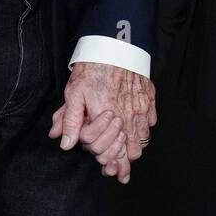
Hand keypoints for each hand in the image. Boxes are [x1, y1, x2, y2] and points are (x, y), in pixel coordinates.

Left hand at [48, 62, 156, 183]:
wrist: (114, 44)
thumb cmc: (93, 68)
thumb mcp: (74, 94)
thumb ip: (69, 121)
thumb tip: (64, 143)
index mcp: (109, 120)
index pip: (114, 154)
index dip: (111, 166)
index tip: (108, 170)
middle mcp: (129, 117)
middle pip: (133, 153)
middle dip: (125, 162)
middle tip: (118, 167)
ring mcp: (142, 108)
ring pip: (144, 140)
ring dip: (135, 147)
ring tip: (127, 151)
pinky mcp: (149, 97)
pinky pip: (151, 121)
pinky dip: (144, 128)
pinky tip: (136, 126)